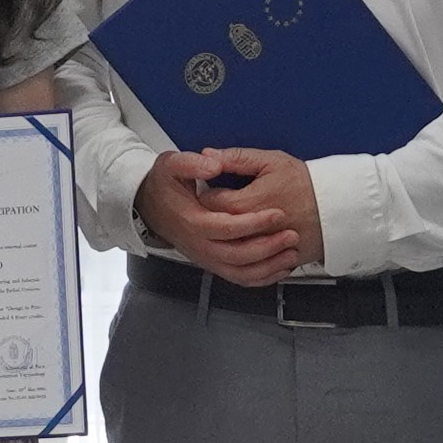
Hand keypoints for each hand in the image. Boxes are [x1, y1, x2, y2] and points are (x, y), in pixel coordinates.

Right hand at [140, 147, 320, 286]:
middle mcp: (200, 245)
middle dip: (268, 247)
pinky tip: (280, 268)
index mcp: (193, 221)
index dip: (254, 222)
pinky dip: (262, 278)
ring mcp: (207, 258)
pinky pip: (240, 279)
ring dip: (269, 266)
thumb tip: (213, 164)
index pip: (227, 227)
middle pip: (238, 254)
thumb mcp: (171, 165)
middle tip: (292, 235)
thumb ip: (192, 163)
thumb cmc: (164, 185)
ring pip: (241, 272)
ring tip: (291, 253)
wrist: (150, 206)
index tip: (278, 213)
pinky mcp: (213, 264)